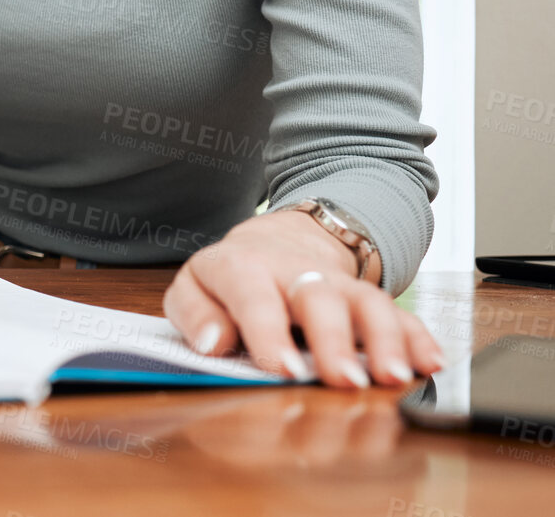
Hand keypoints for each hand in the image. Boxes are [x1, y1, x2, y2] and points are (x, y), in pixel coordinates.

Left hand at [163, 210, 444, 388]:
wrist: (273, 243)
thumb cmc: (229, 279)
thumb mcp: (194, 288)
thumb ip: (195, 315)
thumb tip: (213, 344)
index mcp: (243, 268)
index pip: (254, 296)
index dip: (268, 332)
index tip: (283, 370)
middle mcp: (295, 273)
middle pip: (318, 296)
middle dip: (334, 340)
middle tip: (344, 380)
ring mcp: (337, 284)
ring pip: (367, 302)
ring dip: (384, 340)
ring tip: (395, 378)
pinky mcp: (368, 299)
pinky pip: (399, 314)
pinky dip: (417, 338)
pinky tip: (430, 363)